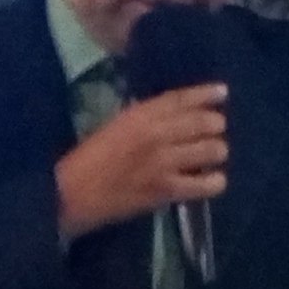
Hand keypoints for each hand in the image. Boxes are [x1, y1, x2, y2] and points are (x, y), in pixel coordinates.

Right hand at [55, 85, 227, 241]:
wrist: (66, 195)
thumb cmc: (84, 161)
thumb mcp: (112, 128)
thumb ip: (142, 120)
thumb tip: (173, 117)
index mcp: (138, 116)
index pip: (181, 98)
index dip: (206, 94)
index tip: (222, 93)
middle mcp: (156, 134)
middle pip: (205, 122)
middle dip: (215, 126)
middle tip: (213, 133)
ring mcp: (163, 162)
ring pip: (213, 150)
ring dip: (216, 152)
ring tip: (209, 159)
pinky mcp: (165, 189)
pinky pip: (206, 184)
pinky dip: (213, 182)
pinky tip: (208, 182)